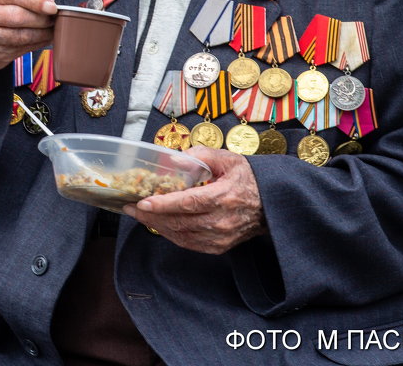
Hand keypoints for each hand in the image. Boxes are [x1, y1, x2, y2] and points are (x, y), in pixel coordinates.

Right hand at [0, 0, 55, 73]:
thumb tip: (48, 4)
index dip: (35, 1)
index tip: (52, 7)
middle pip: (18, 17)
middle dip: (42, 19)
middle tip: (55, 19)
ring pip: (20, 36)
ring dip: (42, 34)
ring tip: (52, 30)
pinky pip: (18, 51)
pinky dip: (34, 45)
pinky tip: (41, 40)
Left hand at [123, 146, 265, 254]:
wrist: (271, 204)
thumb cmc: (248, 178)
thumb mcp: (228, 158)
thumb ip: (201, 156)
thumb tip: (173, 159)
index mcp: (225, 196)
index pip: (190, 203)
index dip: (165, 204)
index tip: (142, 202)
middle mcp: (223, 221)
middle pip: (181, 222)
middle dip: (151, 216)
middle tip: (131, 207)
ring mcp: (222, 237)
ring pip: (182, 236)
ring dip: (158, 226)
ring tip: (140, 215)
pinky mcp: (220, 246)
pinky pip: (189, 244)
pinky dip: (171, 235)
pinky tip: (159, 224)